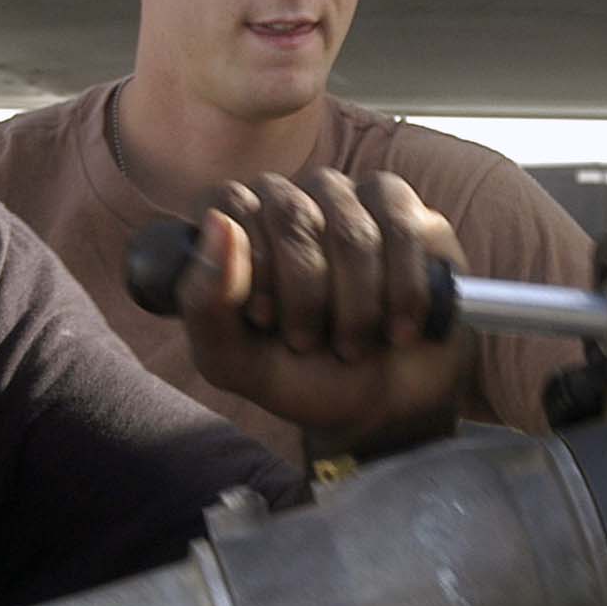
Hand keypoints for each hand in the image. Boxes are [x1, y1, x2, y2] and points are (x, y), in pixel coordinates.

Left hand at [178, 169, 471, 452]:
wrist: (385, 406)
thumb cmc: (304, 377)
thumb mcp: (235, 362)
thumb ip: (204, 302)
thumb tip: (219, 224)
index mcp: (237, 229)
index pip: (231, 204)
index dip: (251, 269)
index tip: (264, 320)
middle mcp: (288, 200)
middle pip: (291, 215)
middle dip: (305, 296)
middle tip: (308, 342)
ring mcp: (345, 199)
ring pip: (350, 231)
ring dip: (356, 308)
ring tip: (353, 345)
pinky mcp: (401, 208)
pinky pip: (401, 229)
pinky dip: (402, 292)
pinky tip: (400, 328)